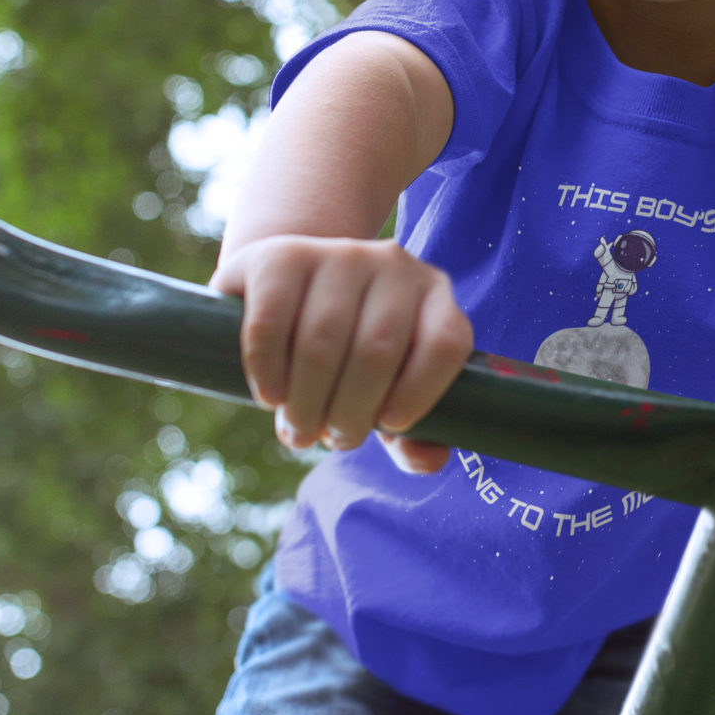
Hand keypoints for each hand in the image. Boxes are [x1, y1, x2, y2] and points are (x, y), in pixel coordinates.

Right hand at [212, 235, 472, 474]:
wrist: (288, 289)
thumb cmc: (351, 353)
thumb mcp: (388, 388)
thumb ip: (416, 432)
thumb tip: (428, 460)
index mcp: (434, 296)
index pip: (445, 343)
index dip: (421, 392)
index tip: (389, 426)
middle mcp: (393, 265)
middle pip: (377, 349)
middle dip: (351, 411)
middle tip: (330, 439)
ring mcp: (336, 254)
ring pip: (323, 338)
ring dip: (307, 401)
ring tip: (297, 430)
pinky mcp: (280, 256)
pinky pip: (272, 321)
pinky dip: (269, 369)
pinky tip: (271, 397)